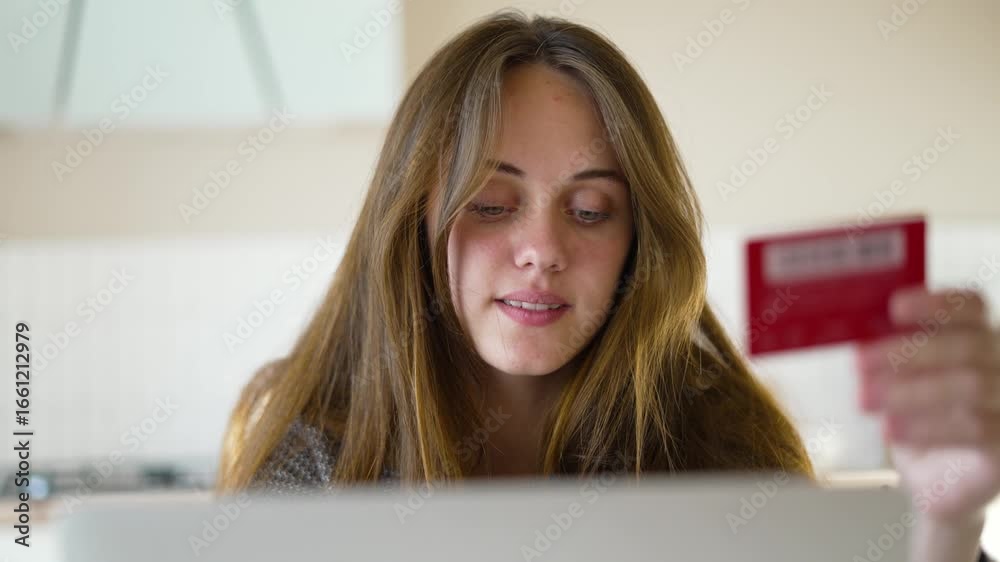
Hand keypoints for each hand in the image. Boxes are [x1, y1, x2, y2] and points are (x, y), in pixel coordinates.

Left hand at [856, 286, 999, 523]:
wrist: (937, 482)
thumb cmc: (916, 420)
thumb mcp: (898, 381)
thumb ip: (886, 352)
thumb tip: (851, 328)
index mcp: (978, 338)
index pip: (970, 307)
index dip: (935, 302)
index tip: (894, 307)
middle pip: (968, 344)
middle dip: (907, 351)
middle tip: (860, 362)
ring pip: (971, 384)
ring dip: (911, 390)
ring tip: (867, 399)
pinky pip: (976, 427)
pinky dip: (926, 426)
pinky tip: (891, 429)